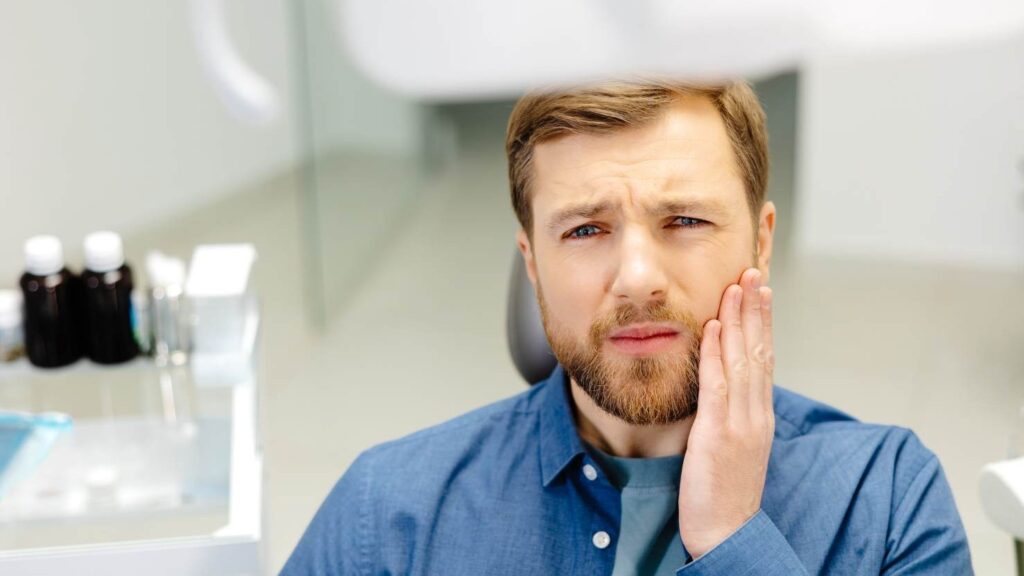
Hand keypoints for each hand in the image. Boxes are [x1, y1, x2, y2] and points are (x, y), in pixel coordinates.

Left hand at [678, 267, 774, 559]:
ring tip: (737, 284)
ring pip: (743, 360)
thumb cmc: (724, 492)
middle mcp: (756, 413)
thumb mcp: (733, 446)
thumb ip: (731, 415)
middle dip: (756, 309)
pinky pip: (719, 385)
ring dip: (740, 319)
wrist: (728, 533)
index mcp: (759, 415)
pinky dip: (718, 353)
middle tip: (753, 270)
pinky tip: (716, 326)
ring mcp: (741, 422)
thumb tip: (723, 387)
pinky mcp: (719, 434)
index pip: (764, 358)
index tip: (759, 289)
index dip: (762, 322)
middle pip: (759, 350)